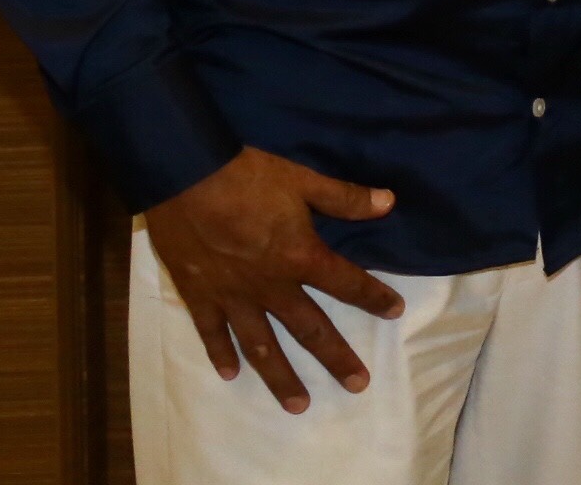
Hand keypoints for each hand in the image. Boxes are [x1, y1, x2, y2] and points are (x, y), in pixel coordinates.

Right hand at [144, 147, 402, 411]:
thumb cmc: (247, 176)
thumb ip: (345, 197)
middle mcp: (270, 287)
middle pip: (309, 329)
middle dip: (336, 357)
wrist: (185, 175)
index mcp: (299, 257)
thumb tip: (389, 202)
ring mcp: (233, 297)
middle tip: (357, 385)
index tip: (395, 312)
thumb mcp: (302, 179)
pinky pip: (212, 332)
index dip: (373, 296)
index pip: (346, 282)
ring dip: (281, 377)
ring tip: (299, 404)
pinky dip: (220, 354)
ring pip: (262, 345)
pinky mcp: (199, 296)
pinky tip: (230, 375)